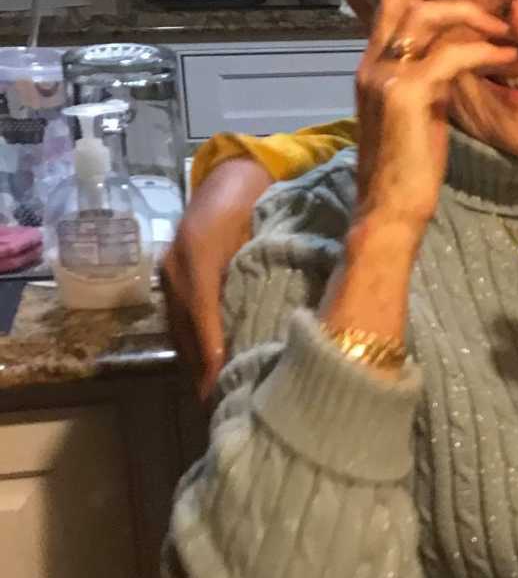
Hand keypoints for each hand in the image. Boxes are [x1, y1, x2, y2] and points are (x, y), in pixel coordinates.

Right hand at [160, 155, 273, 399]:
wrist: (232, 175)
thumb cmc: (256, 201)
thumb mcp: (263, 233)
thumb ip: (269, 271)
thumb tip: (286, 318)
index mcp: (198, 257)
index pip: (204, 317)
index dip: (213, 353)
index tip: (220, 384)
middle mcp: (177, 270)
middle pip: (185, 331)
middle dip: (200, 368)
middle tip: (218, 402)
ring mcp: (171, 274)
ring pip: (180, 329)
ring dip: (194, 361)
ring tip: (212, 393)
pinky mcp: (174, 278)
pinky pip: (180, 319)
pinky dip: (193, 343)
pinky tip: (207, 365)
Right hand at [354, 0, 517, 227]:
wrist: (388, 208)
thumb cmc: (409, 166)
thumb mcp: (419, 109)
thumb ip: (429, 77)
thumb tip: (460, 53)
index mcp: (373, 64)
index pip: (391, 2)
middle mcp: (372, 63)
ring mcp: (385, 76)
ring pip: (426, 16)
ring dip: (474, 12)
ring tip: (508, 23)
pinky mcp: (407, 95)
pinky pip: (451, 55)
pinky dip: (485, 49)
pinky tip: (509, 55)